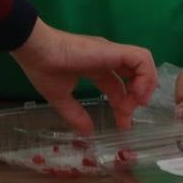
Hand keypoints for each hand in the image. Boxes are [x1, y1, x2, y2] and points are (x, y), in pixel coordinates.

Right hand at [10, 19, 156, 131]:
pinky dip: (145, 76)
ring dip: (144, 86)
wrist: (37, 50)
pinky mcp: (114, 51)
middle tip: (127, 119)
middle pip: (132, 77)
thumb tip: (87, 132)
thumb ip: (74, 114)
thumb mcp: (60, 97)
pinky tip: (136, 94)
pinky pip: (142, 59)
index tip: (121, 125)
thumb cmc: (44, 69)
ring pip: (142, 64)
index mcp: (94, 66)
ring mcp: (112, 52)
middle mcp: (106, 58)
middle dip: (134, 99)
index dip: (122, 106)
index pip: (116, 86)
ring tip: (136, 105)